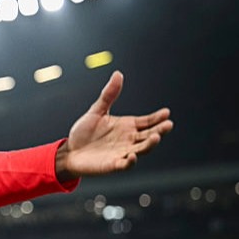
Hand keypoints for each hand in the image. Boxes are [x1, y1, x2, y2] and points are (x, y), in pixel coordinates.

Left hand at [56, 70, 172, 180]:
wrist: (70, 151)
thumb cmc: (84, 132)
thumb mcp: (97, 111)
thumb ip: (108, 95)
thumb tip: (118, 74)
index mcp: (127, 126)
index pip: (147, 121)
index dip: (157, 118)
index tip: (166, 112)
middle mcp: (129, 140)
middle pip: (149, 135)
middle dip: (160, 130)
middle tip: (168, 124)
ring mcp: (123, 152)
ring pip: (141, 149)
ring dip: (149, 144)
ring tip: (155, 137)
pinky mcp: (113, 165)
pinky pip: (125, 164)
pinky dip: (130, 161)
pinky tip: (133, 156)